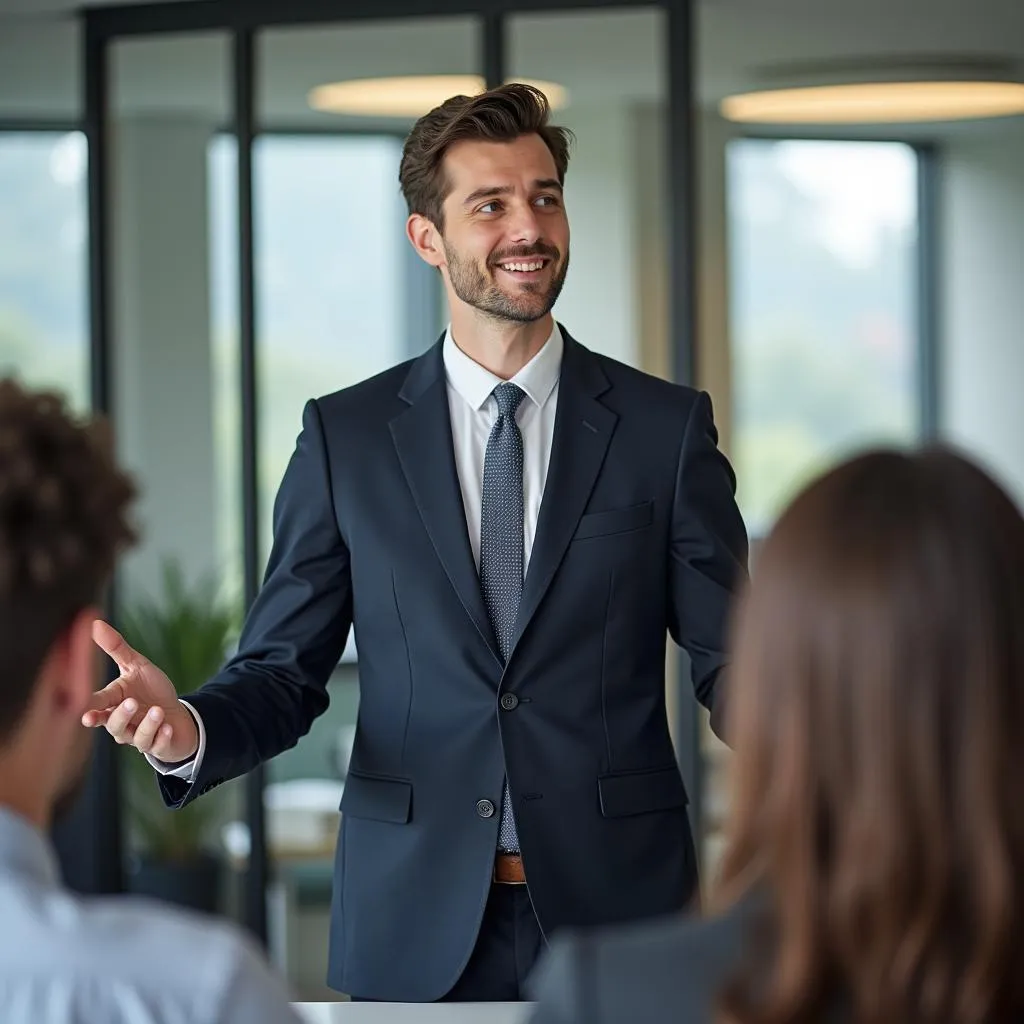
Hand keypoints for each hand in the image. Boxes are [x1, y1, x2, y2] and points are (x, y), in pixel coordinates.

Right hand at [83, 619, 199, 762]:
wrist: (175, 713)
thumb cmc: (150, 690)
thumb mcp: (136, 666)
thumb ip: (116, 648)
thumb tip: (95, 623)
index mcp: (114, 702)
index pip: (98, 705)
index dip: (92, 709)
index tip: (86, 710)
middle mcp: (123, 722)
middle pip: (114, 725)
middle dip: (120, 715)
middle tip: (130, 702)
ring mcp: (140, 735)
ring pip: (137, 737)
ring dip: (147, 724)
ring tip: (157, 711)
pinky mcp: (158, 744)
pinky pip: (158, 745)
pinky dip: (162, 736)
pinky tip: (168, 727)